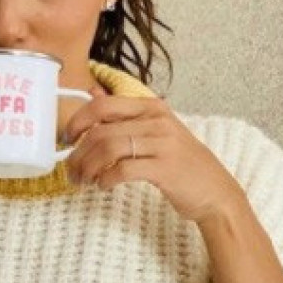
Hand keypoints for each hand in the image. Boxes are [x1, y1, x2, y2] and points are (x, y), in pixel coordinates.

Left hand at [64, 89, 245, 222]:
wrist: (216, 191)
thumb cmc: (181, 162)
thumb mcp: (156, 129)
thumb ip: (125, 112)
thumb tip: (92, 91)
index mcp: (151, 107)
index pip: (103, 105)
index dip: (78, 120)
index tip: (66, 138)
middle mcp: (157, 120)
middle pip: (101, 130)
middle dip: (78, 152)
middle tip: (70, 170)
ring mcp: (163, 143)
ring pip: (108, 150)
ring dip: (88, 168)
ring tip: (83, 181)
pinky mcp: (165, 168)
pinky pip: (123, 170)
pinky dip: (106, 179)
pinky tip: (103, 185)